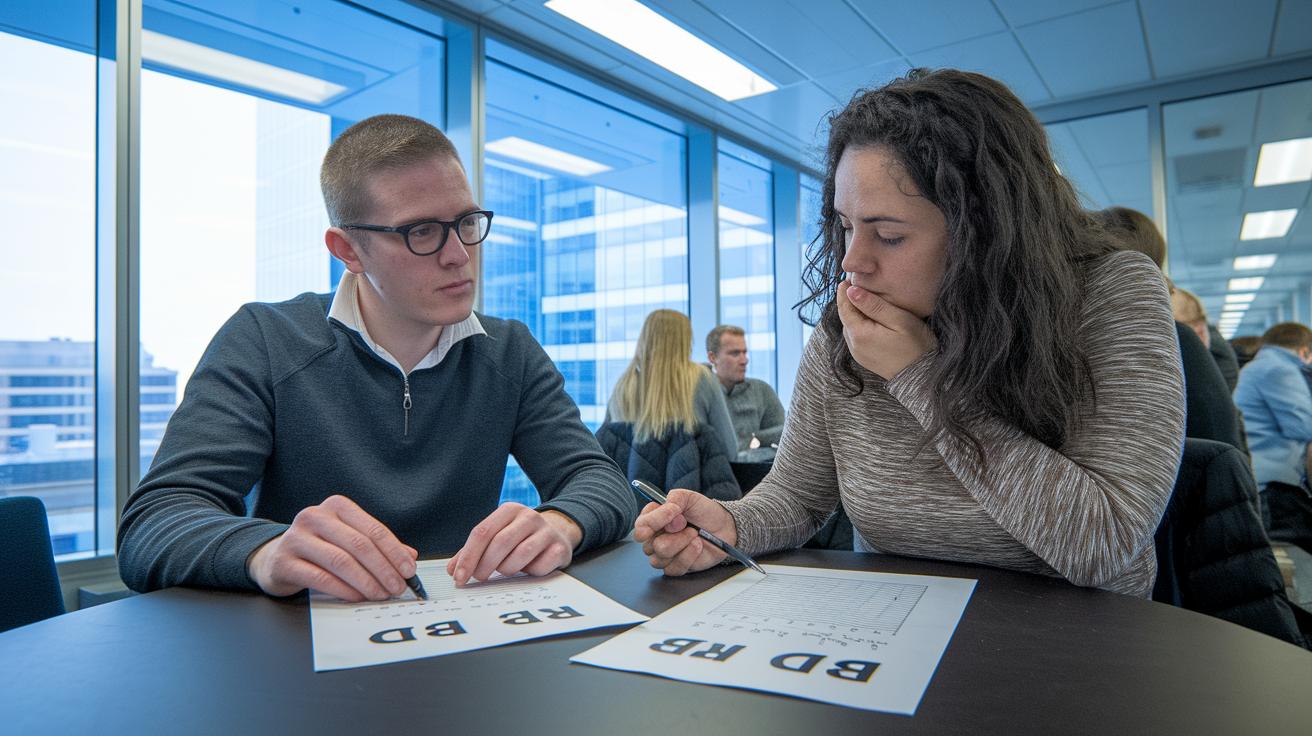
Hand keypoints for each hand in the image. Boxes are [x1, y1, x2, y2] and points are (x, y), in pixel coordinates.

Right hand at [246, 494, 418, 601]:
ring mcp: (296, 538)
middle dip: (383, 570)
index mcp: (337, 506)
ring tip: (380, 595)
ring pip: (341, 561)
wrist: (275, 558)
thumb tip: (409, 556)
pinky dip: (343, 589)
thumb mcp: (349, 540)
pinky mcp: (284, 561)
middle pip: (359, 545)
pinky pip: (320, 577)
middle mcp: (315, 516)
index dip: (394, 552)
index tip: (409, 571)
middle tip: (397, 587)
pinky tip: (357, 597)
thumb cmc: (319, 547)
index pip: (373, 529)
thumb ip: (378, 546)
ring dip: (366, 582)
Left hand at [446, 504, 580, 585]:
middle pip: (500, 543)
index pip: (482, 532)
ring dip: (507, 569)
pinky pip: (539, 567)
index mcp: (509, 510)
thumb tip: (453, 569)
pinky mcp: (560, 548)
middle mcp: (529, 517)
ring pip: (520, 555)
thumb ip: (474, 551)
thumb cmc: (520, 537)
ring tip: (505, 570)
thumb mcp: (498, 536)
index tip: (459, 577)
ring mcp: (547, 531)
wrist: (558, 532)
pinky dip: (529, 573)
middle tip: (479, 577)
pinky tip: (529, 569)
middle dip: (484, 565)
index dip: (468, 556)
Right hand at [633, 489, 735, 575]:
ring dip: (682, 544)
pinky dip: (689, 556)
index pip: (641, 526)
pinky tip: (698, 546)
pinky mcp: (675, 568)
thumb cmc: (702, 512)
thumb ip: (675, 498)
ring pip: (662, 557)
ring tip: (695, 534)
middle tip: (688, 524)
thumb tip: (668, 510)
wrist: (722, 526)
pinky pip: (674, 568)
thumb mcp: (689, 497)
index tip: (674, 512)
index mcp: (652, 520)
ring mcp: (663, 555)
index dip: (655, 521)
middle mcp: (654, 539)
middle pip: (651, 545)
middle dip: (674, 534)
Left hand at [835, 280, 936, 378]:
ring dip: (854, 311)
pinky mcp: (864, 358)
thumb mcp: (899, 320)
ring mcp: (858, 353)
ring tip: (864, 297)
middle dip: (849, 299)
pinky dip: (859, 323)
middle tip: (858, 282)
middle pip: (845, 316)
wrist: (923, 377)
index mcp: (859, 333)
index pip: (844, 306)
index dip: (846, 289)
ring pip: (850, 326)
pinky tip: (870, 317)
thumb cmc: (916, 346)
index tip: (851, 276)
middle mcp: (853, 345)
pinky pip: (856, 336)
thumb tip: (851, 290)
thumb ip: (874, 305)